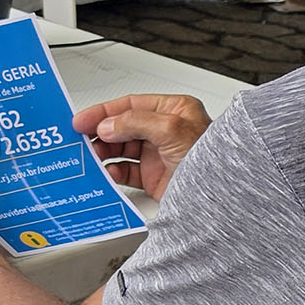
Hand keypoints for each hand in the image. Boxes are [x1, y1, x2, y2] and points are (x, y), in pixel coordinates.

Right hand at [73, 94, 210, 200]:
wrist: (223, 199)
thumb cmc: (211, 160)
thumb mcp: (171, 129)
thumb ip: (135, 121)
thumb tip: (108, 124)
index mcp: (173, 110)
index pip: (131, 105)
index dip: (104, 111)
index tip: (82, 119)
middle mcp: (165, 131)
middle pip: (123, 127)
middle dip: (101, 133)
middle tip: (81, 139)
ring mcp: (159, 155)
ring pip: (121, 150)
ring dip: (104, 152)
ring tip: (91, 156)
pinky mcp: (155, 178)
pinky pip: (127, 172)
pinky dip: (114, 172)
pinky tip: (108, 172)